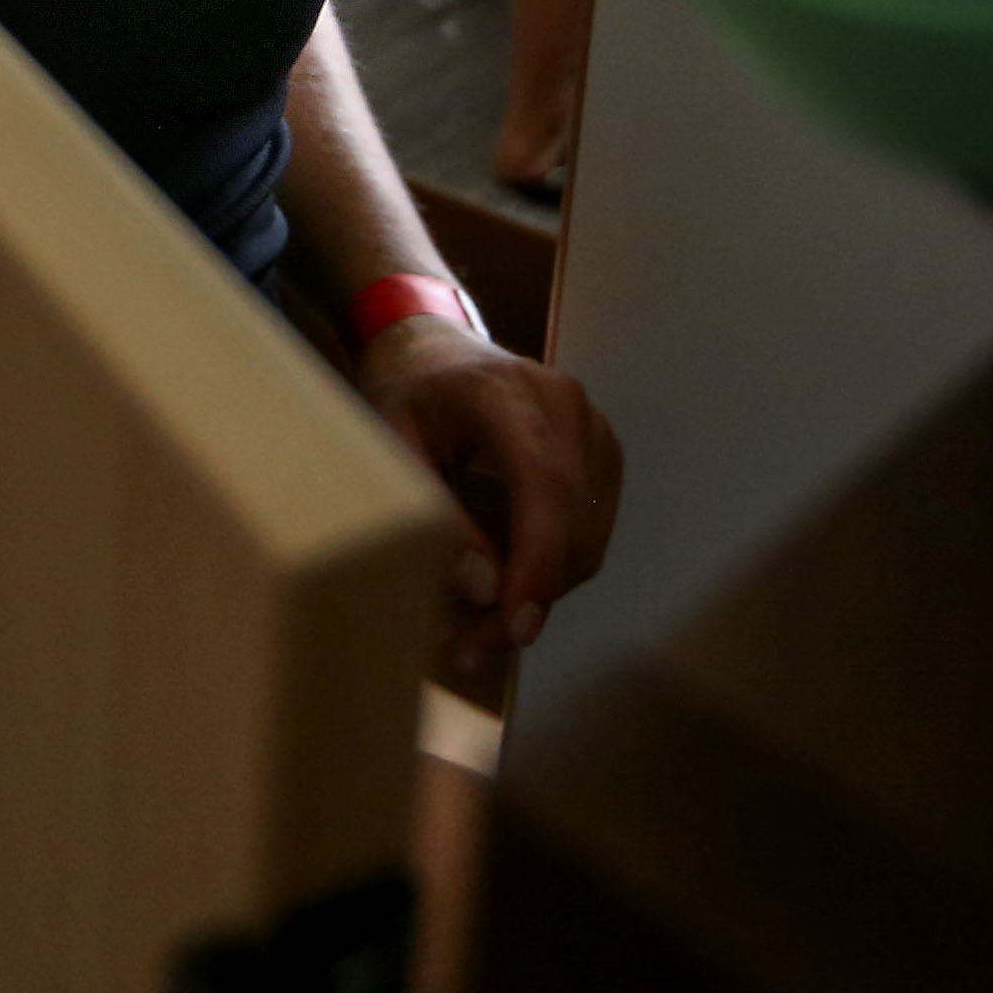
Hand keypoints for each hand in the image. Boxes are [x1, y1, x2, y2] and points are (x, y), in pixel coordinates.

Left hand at [357, 317, 622, 670]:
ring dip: (543, 590)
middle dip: (529, 595)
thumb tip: (483, 589)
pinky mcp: (600, 450)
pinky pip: (591, 526)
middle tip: (471, 645)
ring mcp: (591, 425)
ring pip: (589, 535)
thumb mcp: (392, 443)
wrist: (430, 347)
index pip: (544, 486)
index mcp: (505, 392)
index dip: (537, 564)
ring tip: (478, 630)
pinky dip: (553, 566)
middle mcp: (564, 404)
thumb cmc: (404, 392)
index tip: (516, 627)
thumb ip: (434, 511)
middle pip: (572, 522)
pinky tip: (507, 589)